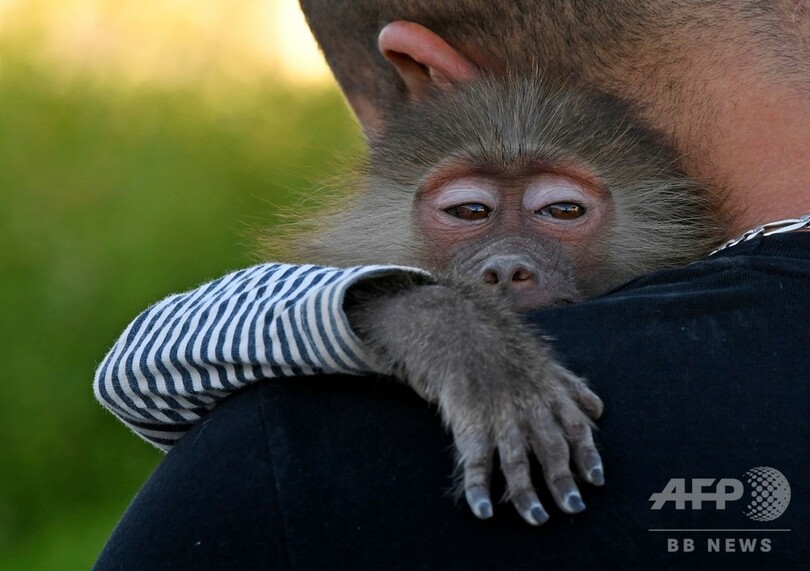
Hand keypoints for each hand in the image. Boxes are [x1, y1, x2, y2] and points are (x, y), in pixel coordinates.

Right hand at [345, 275, 603, 524]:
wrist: (458, 330)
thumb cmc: (503, 353)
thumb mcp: (544, 364)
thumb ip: (572, 388)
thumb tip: (598, 410)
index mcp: (548, 394)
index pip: (575, 427)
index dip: (587, 454)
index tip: (597, 480)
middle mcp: (527, 407)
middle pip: (549, 447)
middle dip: (562, 479)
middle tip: (573, 508)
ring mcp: (497, 416)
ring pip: (515, 460)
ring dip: (525, 492)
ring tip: (537, 518)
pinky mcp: (468, 423)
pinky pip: (474, 460)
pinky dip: (478, 487)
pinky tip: (483, 511)